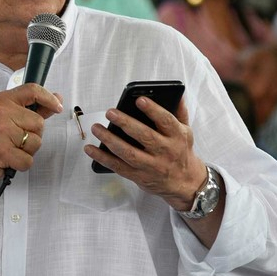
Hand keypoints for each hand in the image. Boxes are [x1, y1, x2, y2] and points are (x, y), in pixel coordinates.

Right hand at [0, 84, 62, 185]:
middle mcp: (1, 113)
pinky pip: (28, 160)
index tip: (57, 106)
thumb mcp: (7, 118)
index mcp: (2, 101)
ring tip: (11, 149)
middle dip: (33, 135)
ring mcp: (1, 131)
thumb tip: (56, 99)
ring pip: (35, 142)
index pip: (32, 90)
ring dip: (27, 151)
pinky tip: (9, 160)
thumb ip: (33, 109)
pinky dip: (21, 164)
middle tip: (15, 140)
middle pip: (39, 123)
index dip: (48, 98)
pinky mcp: (2, 151)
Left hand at [85, 96, 206, 210]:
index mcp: (177, 136)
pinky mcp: (139, 176)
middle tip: (110, 112)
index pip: (166, 121)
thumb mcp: (186, 131)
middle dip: (126, 123)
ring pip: (129, 153)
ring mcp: (151, 166)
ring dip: (110, 140)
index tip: (139, 100)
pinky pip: (118, 167)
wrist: (185, 183)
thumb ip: (179, 111)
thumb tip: (177, 92)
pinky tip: (90, 148)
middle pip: (145, 136)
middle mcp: (165, 151)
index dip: (153, 110)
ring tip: (97, 128)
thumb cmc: (181, 151)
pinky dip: (102, 158)